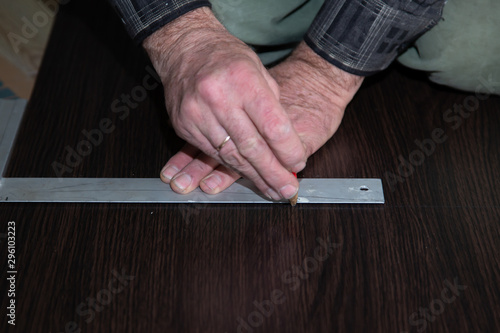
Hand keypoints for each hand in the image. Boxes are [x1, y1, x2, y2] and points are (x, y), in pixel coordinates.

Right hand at [143, 8, 306, 199]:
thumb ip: (272, 105)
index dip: (288, 151)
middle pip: (252, 147)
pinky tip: (245, 174)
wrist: (185, 48)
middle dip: (273, 173)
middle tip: (287, 190)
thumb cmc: (226, 57)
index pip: (273, 126)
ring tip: (270, 189)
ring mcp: (197, 113)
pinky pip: (212, 153)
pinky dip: (230, 167)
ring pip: (230, 156)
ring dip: (253, 176)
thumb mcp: (259, 70)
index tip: (298, 164)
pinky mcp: (184, 125)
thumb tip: (285, 144)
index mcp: (243, 80)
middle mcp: (218, 98)